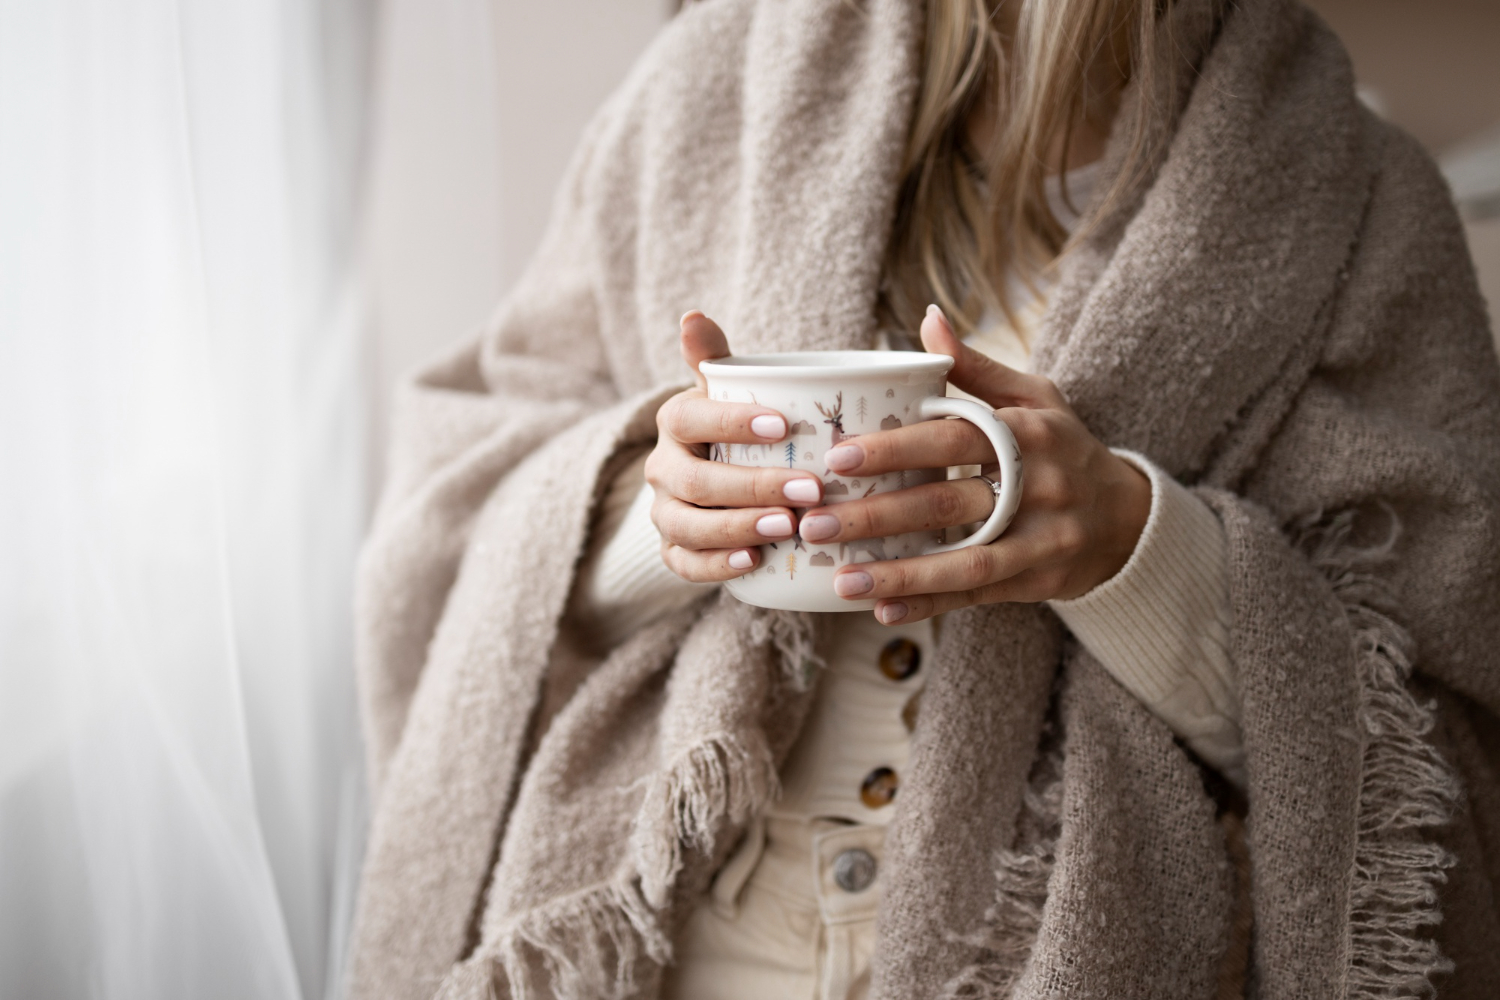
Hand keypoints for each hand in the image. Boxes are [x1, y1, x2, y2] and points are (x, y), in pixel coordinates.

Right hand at [645, 312, 825, 581]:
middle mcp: (662, 468)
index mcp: (675, 421)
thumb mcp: (730, 390)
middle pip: (697, 481)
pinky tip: (755, 562)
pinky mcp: (673, 551)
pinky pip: (684, 565)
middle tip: (810, 490)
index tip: (785, 426)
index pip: (692, 417)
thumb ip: (717, 356)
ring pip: (689, 526)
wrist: (720, 479)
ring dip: (739, 527)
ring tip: (789, 527)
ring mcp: (665, 513)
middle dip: (754, 486)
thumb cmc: (739, 427)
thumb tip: (692, 315)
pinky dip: (717, 566)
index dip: (733, 422)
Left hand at [808, 305, 1151, 623]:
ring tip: (841, 579)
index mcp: (1028, 433)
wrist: (1129, 518)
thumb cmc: (1063, 447)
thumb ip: (975, 369)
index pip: (954, 438)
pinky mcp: (1038, 582)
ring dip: (899, 574)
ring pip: (963, 561)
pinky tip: (881, 610)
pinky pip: (976, 596)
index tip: (839, 456)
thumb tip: (926, 322)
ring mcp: (1042, 540)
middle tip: (816, 523)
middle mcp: (1039, 487)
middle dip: (877, 516)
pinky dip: (929, 605)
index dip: (896, 448)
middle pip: (949, 504)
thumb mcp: (1034, 399)